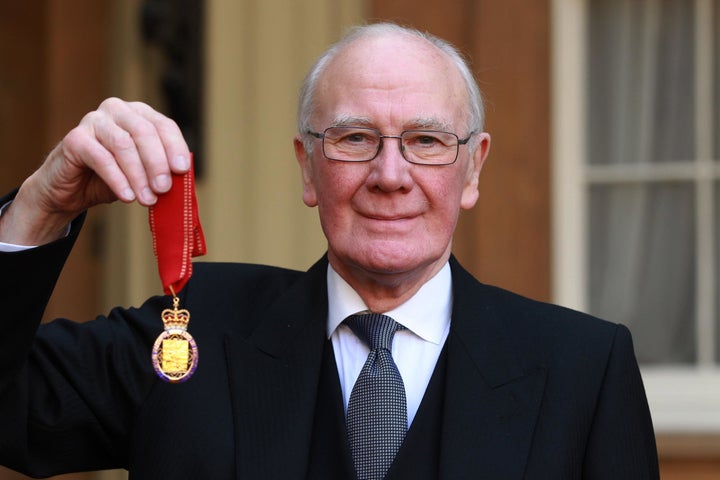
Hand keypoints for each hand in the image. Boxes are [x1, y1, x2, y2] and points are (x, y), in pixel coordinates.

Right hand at [0, 98, 190, 244]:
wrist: (71, 190)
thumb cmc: (112, 178)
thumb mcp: (142, 173)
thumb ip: (160, 171)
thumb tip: (182, 177)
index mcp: (139, 114)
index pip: (163, 125)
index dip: (175, 147)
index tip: (182, 170)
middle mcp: (117, 110)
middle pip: (144, 132)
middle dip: (157, 163)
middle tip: (164, 189)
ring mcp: (93, 120)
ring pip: (123, 144)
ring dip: (138, 175)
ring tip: (147, 199)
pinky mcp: (74, 138)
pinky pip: (100, 157)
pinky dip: (117, 179)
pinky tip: (127, 196)